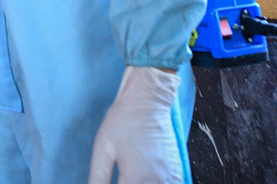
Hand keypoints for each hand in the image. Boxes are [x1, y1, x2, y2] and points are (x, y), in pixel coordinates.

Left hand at [88, 66, 182, 183]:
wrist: (148, 100)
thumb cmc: (124, 121)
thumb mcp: (102, 149)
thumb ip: (99, 177)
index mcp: (136, 179)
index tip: (115, 180)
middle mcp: (157, 182)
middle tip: (121, 178)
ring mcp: (171, 177)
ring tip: (132, 177)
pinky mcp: (177, 171)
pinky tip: (146, 178)